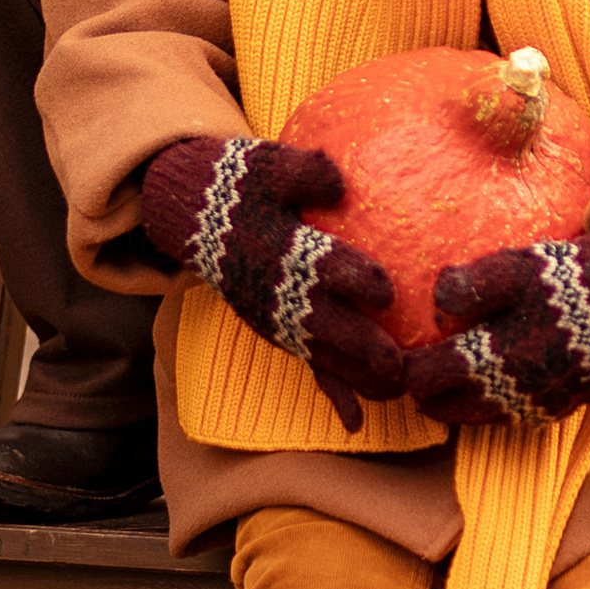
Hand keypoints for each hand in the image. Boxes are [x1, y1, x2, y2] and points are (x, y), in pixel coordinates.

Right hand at [137, 132, 403, 430]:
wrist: (192, 214)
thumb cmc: (244, 182)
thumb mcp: (268, 164)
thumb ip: (304, 172)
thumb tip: (339, 179)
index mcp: (281, 248)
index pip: (320, 265)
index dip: (352, 278)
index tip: (386, 289)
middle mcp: (279, 291)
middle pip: (325, 324)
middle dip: (361, 346)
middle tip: (398, 365)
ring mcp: (278, 317)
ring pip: (321, 355)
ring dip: (356, 378)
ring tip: (396, 396)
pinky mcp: (278, 330)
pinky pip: (308, 365)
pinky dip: (330, 394)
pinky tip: (356, 424)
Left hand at [402, 214, 589, 431]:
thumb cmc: (566, 276)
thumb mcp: (516, 264)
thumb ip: (471, 285)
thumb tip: (436, 305)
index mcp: (496, 353)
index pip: (431, 378)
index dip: (408, 372)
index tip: (398, 362)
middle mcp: (516, 388)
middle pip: (451, 409)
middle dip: (428, 398)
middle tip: (416, 383)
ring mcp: (541, 402)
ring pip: (483, 420)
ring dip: (459, 410)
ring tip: (445, 394)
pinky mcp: (564, 407)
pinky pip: (518, 419)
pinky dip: (496, 411)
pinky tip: (491, 393)